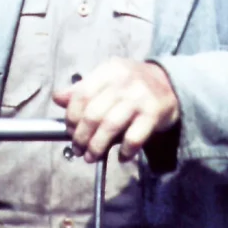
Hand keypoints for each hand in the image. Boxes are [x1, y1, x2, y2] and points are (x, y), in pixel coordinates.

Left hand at [53, 59, 179, 162]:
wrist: (170, 84)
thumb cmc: (133, 84)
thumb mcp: (107, 78)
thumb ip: (83, 89)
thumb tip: (57, 98)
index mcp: (109, 70)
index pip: (81, 95)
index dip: (72, 117)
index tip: (70, 130)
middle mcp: (123, 81)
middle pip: (93, 114)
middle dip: (81, 136)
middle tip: (78, 149)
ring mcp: (139, 97)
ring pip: (110, 127)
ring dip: (97, 146)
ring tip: (92, 156)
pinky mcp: (153, 114)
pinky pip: (134, 137)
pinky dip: (125, 151)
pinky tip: (121, 157)